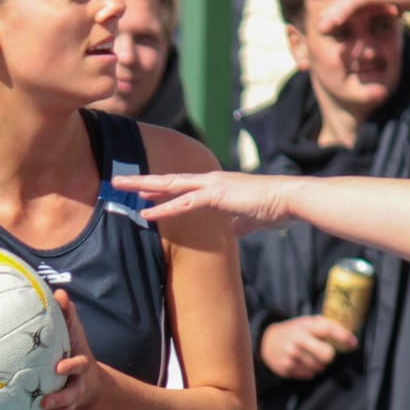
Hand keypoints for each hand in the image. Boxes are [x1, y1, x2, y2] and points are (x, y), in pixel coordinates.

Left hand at [22, 291, 100, 409]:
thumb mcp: (75, 333)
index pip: (78, 366)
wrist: (91, 382)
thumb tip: (59, 291)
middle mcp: (76, 387)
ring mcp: (69, 403)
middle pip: (70, 396)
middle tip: (43, 403)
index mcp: (79, 366)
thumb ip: (68, 315)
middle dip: (57, 401)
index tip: (59, 367)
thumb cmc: (75, 352)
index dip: (70, 367)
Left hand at [112, 170, 291, 235]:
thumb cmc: (275, 207)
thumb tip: (235, 229)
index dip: (160, 188)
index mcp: (217, 186)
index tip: (141, 190)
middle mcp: (210, 181)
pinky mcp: (217, 195)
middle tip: (118, 182)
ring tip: (120, 187)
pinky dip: (164, 209)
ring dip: (143, 187)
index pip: (182, 185)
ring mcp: (212, 186)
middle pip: (169, 180)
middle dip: (142, 181)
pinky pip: (184, 204)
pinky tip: (146, 214)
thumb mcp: (252, 218)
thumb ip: (240, 222)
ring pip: (170, 185)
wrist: (290, 200)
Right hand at [260, 315, 356, 378]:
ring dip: (319, 364)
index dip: (343, 336)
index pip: (327, 330)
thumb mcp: (305, 322)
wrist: (266, 343)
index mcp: (304, 326)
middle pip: (327, 355)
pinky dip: (309, 370)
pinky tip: (301, 362)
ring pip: (319, 367)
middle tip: (327, 353)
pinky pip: (309, 374)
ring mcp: (291, 355)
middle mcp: (298, 340)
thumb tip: (348, 332)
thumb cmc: (293, 331)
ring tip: (309, 356)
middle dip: (330, 356)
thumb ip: (323, 325)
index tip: (353, 343)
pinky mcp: (287, 368)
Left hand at [317, 0, 409, 31]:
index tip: (327, 28)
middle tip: (318, 29)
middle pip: (341, 2)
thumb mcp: (395, 6)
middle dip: (329, 16)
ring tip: (321, 28)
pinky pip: (352, 2)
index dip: (336, 15)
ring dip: (331, 16)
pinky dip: (342, 13)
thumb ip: (388, 10)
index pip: (347, 4)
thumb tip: (390, 16)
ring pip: (343, 2)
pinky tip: (335, 23)